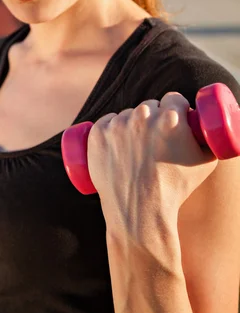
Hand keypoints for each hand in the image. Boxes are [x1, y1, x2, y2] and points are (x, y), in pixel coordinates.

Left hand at [87, 92, 218, 239]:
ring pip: (128, 114)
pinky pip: (106, 121)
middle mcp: (143, 116)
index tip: (174, 120)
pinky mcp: (98, 134)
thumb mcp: (205, 163)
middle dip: (155, 118)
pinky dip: (110, 129)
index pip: (174, 99)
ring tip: (136, 149)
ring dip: (132, 125)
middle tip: (156, 139)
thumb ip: (211, 140)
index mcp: (171, 118)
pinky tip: (117, 144)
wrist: (141, 213)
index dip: (176, 108)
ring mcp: (118, 125)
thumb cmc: (176, 189)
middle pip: (150, 106)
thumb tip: (214, 128)